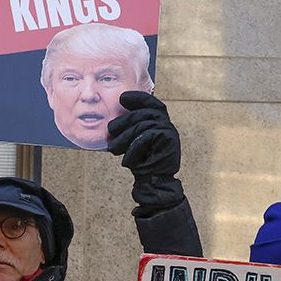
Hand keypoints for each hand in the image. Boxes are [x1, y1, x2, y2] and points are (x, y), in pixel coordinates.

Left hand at [107, 92, 183, 208]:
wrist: (153, 183)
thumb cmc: (141, 163)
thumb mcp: (132, 143)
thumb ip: (129, 130)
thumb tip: (111, 122)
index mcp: (159, 123)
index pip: (150, 103)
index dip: (138, 98)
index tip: (122, 98)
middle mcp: (166, 125)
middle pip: (144, 113)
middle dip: (124, 120)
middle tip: (110, 129)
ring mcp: (169, 132)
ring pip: (143, 125)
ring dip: (125, 137)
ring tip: (114, 149)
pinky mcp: (169, 141)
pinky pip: (147, 136)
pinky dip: (134, 148)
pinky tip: (127, 159)